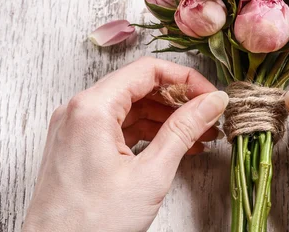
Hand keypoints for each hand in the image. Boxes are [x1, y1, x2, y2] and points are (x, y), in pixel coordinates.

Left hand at [23, 57, 228, 231]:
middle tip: (209, 117)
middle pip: (139, 87)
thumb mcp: (150, 175)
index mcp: (91, 108)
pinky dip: (147, 134)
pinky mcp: (78, 147)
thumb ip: (184, 130)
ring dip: (166, 119)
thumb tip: (212, 102)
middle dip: (179, 101)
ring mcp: (76, 129)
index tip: (210, 95)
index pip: (147, 70)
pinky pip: (118, 128)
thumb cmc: (93, 225)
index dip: (186, 79)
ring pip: (130, 108)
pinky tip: (174, 146)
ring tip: (199, 136)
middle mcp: (78, 111)